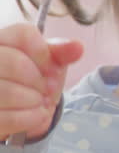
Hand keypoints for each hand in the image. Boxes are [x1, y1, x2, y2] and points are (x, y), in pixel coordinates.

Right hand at [0, 23, 82, 140]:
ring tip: (38, 102)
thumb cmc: (30, 83)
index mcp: (1, 40)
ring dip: (36, 101)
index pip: (24, 34)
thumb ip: (60, 53)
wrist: (17, 113)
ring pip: (9, 92)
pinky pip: (9, 119)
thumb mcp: (46, 65)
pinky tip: (36, 115)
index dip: (45, 54)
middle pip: (15, 63)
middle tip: (46, 90)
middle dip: (40, 81)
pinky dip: (32, 118)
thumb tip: (77, 47)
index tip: (50, 69)